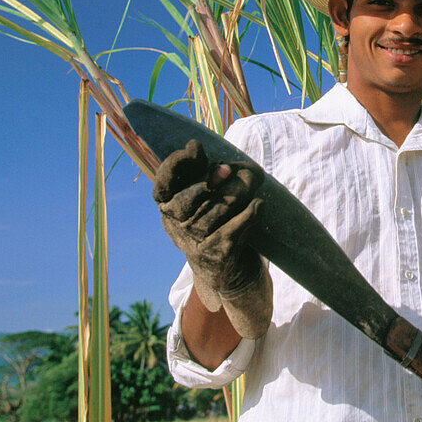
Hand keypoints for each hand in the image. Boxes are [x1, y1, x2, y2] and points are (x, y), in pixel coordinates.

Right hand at [153, 139, 271, 336]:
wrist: (234, 273)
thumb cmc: (222, 224)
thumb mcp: (210, 198)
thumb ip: (211, 177)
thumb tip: (224, 167)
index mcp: (169, 208)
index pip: (162, 185)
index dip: (175, 165)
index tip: (195, 148)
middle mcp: (176, 228)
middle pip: (187, 200)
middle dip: (209, 180)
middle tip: (228, 167)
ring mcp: (194, 245)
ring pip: (213, 214)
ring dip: (236, 193)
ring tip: (253, 181)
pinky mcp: (217, 257)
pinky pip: (232, 230)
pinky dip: (248, 214)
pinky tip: (258, 204)